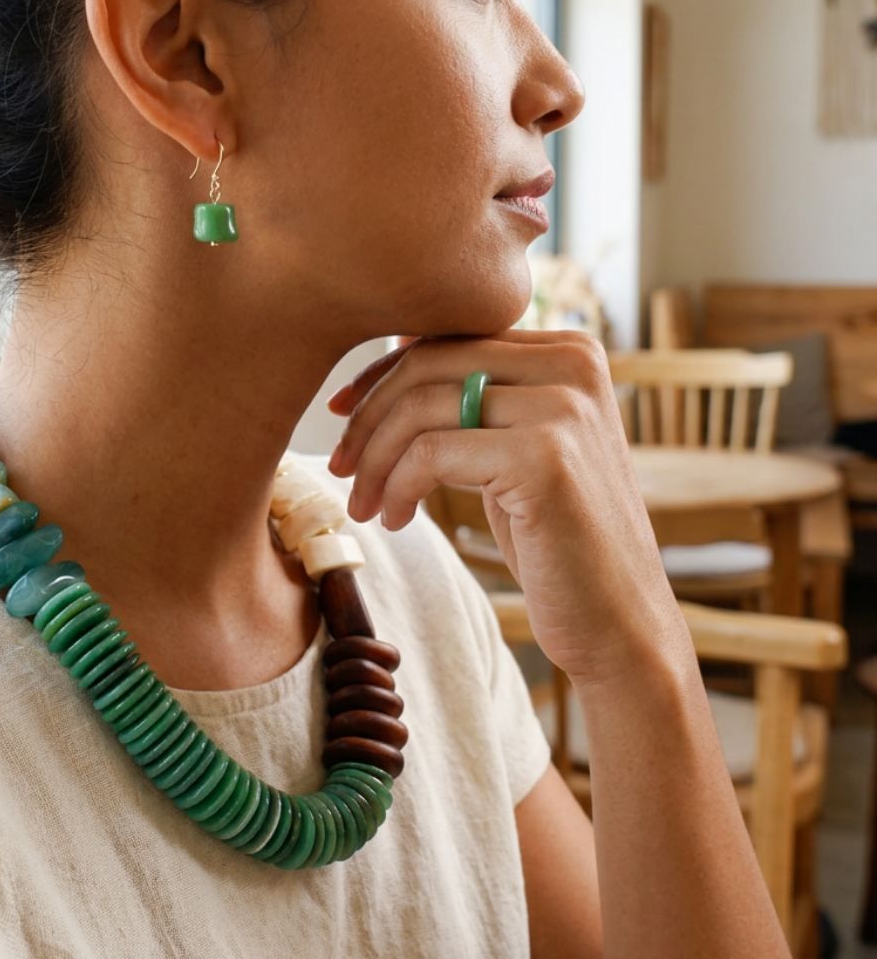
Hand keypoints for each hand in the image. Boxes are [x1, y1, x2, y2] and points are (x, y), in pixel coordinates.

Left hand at [326, 331, 691, 688]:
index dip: (382, 374)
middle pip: (428, 364)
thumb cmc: (554, 536)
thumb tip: (394, 349)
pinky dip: (395, 487)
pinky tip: (394, 519)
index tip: (342, 413)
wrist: (618, 621)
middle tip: (339, 467)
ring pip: (421, 408)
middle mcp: (575, 363)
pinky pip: (431, 455)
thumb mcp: (514, 445)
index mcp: (570, 350)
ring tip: (363, 505)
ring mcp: (564, 407)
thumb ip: (477, 394)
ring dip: (373, 462)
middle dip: (368, 418)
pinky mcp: (545, 457)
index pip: (449, 337)